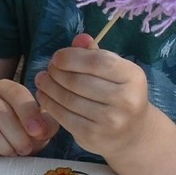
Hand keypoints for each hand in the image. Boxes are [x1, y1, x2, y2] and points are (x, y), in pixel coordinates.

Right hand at [0, 79, 58, 157]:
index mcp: (4, 87)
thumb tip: (43, 131)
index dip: (29, 114)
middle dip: (18, 137)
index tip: (38, 133)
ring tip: (11, 153)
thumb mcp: (33, 122)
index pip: (17, 95)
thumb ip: (46, 125)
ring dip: (3, 147)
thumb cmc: (14, 126)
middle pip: (1, 114)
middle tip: (25, 150)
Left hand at [34, 33, 154, 164]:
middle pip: (78, 81)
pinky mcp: (93, 136)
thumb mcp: (115, 72)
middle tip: (48, 69)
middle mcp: (125, 99)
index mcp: (133, 77)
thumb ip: (96, 54)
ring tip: (42, 80)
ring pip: (68, 99)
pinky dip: (49, 103)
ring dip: (49, 87)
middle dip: (56, 72)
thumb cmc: (120, 94)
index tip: (57, 57)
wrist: (133, 133)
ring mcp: (110, 120)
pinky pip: (64, 116)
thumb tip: (80, 38)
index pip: (97, 61)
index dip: (71, 57)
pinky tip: (44, 95)